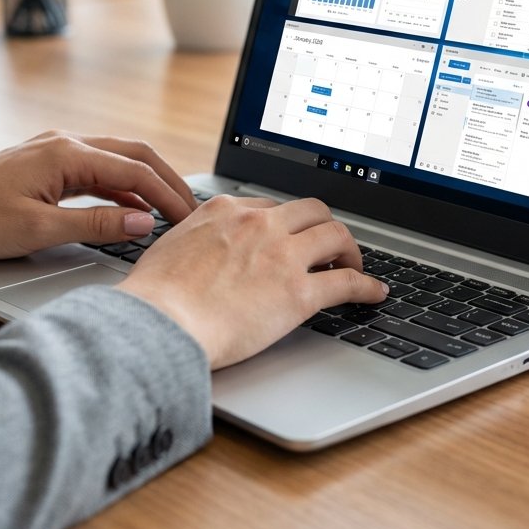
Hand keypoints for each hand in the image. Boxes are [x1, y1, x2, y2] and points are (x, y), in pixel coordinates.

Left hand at [0, 130, 196, 257]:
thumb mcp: (39, 230)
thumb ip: (97, 225)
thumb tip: (144, 222)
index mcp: (67, 154)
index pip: (136, 172)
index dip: (168, 196)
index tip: (191, 220)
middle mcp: (65, 143)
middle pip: (134, 155)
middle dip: (167, 181)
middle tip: (192, 210)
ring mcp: (55, 150)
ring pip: (117, 159)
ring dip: (146, 182)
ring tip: (169, 209)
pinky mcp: (46, 164)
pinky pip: (97, 169)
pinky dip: (121, 187)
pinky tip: (129, 209)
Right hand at [117, 195, 388, 368]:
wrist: (159, 322)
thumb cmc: (154, 295)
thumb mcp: (170, 245)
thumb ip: (195, 237)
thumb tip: (197, 247)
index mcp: (227, 210)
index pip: (271, 206)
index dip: (286, 224)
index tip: (291, 236)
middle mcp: (259, 223)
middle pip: (311, 210)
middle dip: (323, 226)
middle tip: (328, 246)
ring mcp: (282, 255)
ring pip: (335, 235)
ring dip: (349, 249)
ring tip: (353, 264)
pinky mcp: (298, 293)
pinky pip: (346, 282)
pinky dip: (367, 285)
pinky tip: (374, 293)